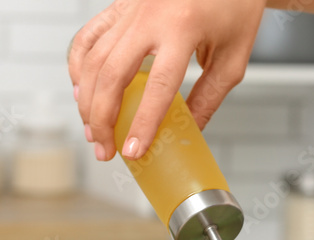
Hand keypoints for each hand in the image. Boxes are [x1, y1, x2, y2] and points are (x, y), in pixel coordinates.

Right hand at [68, 0, 265, 161]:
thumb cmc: (235, 9)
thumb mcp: (232, 59)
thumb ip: (208, 98)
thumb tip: (187, 133)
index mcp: (184, 28)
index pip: (158, 86)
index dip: (143, 123)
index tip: (133, 151)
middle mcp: (151, 15)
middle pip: (113, 74)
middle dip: (103, 119)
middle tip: (105, 151)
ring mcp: (131, 8)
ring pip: (94, 58)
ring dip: (87, 100)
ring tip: (93, 132)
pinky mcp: (120, 4)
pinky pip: (88, 36)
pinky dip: (78, 65)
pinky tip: (81, 91)